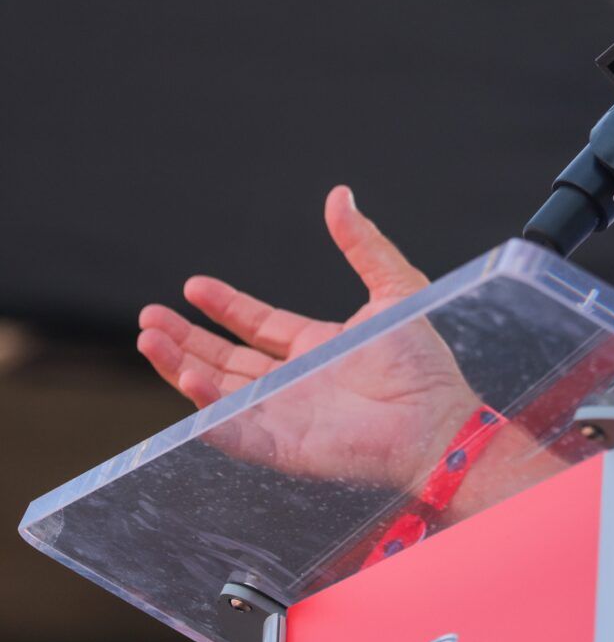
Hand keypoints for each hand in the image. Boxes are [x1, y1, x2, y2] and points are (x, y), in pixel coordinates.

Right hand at [136, 185, 477, 487]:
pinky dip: (206, 411)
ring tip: (150, 339)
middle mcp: (294, 382)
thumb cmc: (423, 361)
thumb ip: (363, 244)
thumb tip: (339, 195)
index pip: (258, 325)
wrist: (437, 417)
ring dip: (181, 366)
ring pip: (217, 391)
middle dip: (186, 337)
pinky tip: (187, 379)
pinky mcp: (281, 447)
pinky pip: (231, 431)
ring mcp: (283, 416)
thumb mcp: (395, 287)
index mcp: (318, 347)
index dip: (224, 306)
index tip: (192, 285)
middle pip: (226, 359)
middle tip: (149, 315)